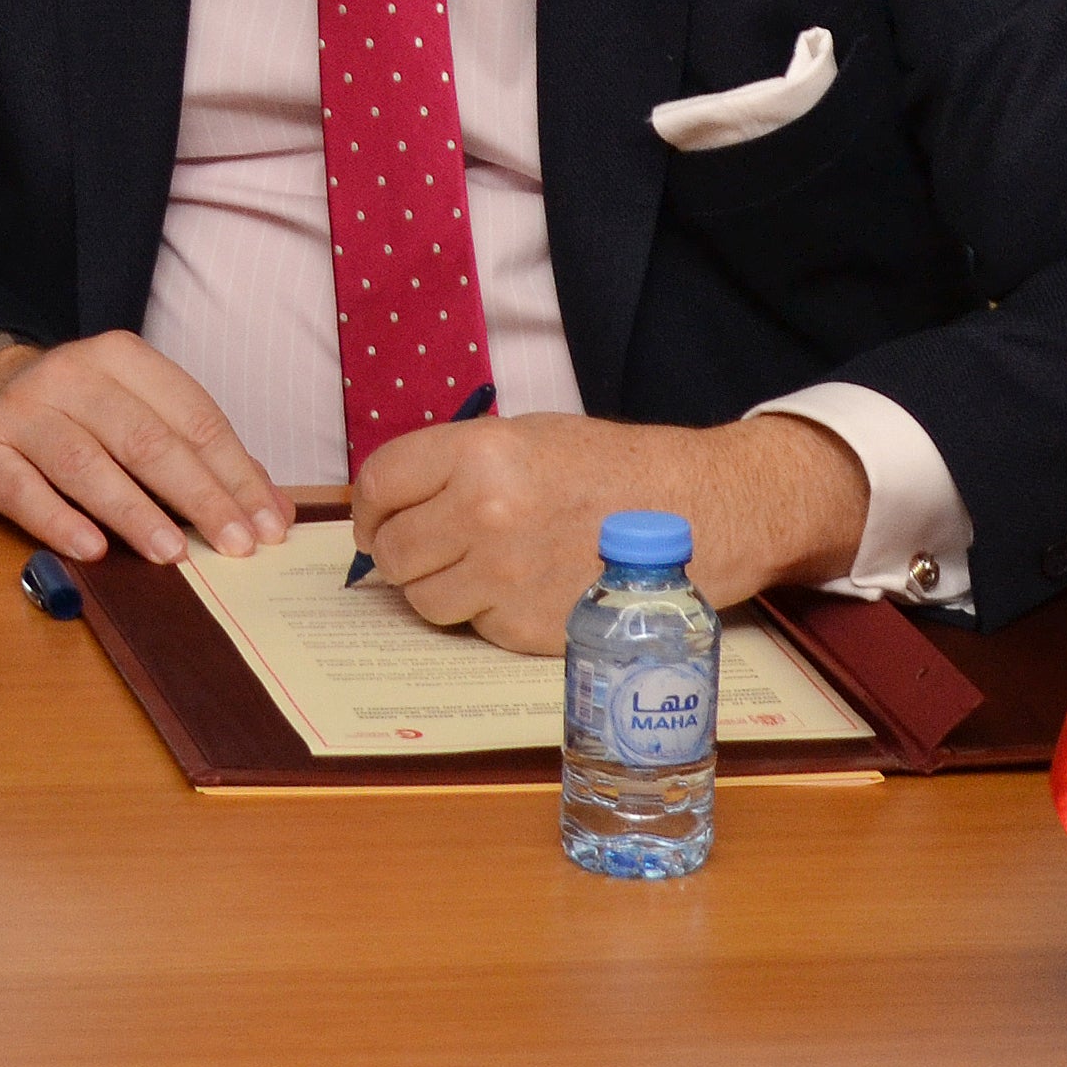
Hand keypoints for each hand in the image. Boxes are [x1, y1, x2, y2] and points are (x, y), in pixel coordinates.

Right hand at [0, 331, 290, 565]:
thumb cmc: (75, 414)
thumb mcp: (138, 414)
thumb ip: (203, 457)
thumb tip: (273, 510)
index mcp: (121, 359)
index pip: (192, 416)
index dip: (235, 473)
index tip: (267, 524)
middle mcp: (71, 376)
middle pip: (145, 439)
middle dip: (199, 496)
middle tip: (234, 545)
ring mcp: (23, 412)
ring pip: (86, 463)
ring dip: (134, 512)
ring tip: (172, 552)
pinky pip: (24, 490)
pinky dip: (60, 521)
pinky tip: (93, 549)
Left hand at [349, 411, 867, 653]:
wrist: (697, 512)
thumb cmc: (610, 469)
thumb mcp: (526, 438)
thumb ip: (453, 467)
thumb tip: (390, 505)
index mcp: (479, 454)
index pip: (378, 484)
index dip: (369, 506)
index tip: (376, 518)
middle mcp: (484, 515)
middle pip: (392, 552)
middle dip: (400, 551)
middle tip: (428, 546)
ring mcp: (506, 579)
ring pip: (423, 599)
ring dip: (439, 587)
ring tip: (480, 567)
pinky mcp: (529, 629)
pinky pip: (475, 627)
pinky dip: (487, 613)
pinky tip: (524, 587)